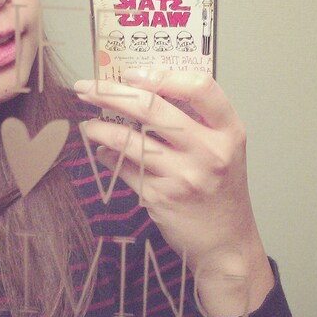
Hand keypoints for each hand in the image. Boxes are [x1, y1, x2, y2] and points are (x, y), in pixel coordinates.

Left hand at [74, 69, 273, 316]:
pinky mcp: (160, 197)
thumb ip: (196, 119)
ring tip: (89, 123)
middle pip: (153, 108)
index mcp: (229, 131)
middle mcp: (209, 151)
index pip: (201, 87)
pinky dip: (108, 155)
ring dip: (100, 127)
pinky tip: (104, 151)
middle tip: (87, 88)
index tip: (132, 73)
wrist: (227, 243)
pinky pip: (124, 168)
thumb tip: (141, 91)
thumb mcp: (223, 147)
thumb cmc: (221, 188)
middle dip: (111, 93)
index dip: (164, 74)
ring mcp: (183, 176)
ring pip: (128, 139)